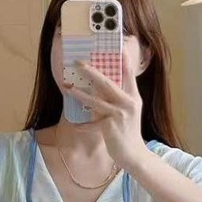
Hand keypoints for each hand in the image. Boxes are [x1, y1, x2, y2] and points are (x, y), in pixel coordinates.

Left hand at [64, 49, 145, 169]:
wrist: (134, 154)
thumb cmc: (128, 131)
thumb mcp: (127, 111)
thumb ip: (117, 98)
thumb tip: (100, 86)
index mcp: (133, 96)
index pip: (128, 74)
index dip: (124, 60)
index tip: (120, 47)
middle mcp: (128, 102)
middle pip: (107, 83)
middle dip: (91, 72)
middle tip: (79, 63)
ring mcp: (119, 114)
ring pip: (96, 100)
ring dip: (80, 94)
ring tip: (68, 88)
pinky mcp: (111, 126)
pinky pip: (93, 124)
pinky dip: (83, 126)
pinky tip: (75, 126)